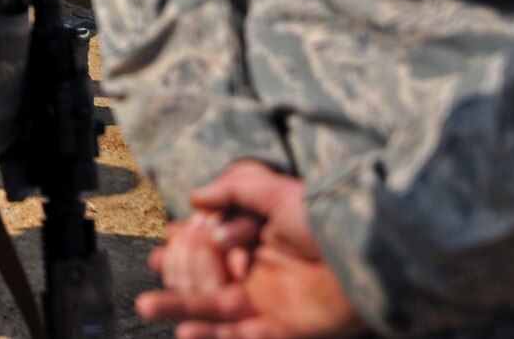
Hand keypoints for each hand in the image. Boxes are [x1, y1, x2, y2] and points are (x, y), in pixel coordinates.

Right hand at [137, 164, 363, 338]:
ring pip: (217, 310)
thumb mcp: (271, 191)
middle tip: (149, 278)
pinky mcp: (285, 327)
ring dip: (182, 310)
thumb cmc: (323, 216)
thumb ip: (231, 189)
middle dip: (176, 280)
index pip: (212, 247)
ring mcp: (271, 302)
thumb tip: (194, 196)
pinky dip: (214, 337)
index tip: (163, 243)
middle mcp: (260, 273)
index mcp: (258, 241)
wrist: (365, 248)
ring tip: (148, 306)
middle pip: (208, 281)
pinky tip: (186, 333)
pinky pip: (242, 337)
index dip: (186, 246)